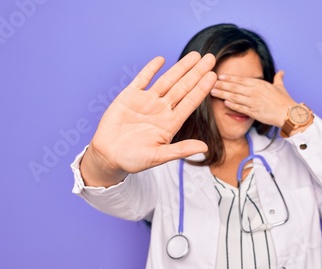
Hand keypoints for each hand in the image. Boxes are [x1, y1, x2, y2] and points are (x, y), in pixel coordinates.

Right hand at [80, 52, 216, 186]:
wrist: (108, 156)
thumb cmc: (133, 160)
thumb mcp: (158, 157)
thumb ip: (180, 150)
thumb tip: (205, 147)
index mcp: (170, 123)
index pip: (190, 102)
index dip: (201, 88)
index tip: (213, 75)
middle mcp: (161, 110)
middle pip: (183, 87)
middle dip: (196, 73)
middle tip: (210, 58)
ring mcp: (146, 102)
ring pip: (167, 80)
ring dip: (180, 68)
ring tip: (194, 55)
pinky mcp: (129, 97)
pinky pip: (142, 79)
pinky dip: (151, 69)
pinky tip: (162, 59)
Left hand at [210, 71, 295, 126]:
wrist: (289, 113)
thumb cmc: (285, 101)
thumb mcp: (281, 87)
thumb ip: (278, 79)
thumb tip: (281, 72)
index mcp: (259, 84)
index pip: (241, 80)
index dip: (229, 78)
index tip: (220, 76)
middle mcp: (254, 91)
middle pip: (234, 87)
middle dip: (222, 85)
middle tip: (210, 83)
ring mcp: (253, 102)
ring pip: (234, 97)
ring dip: (223, 94)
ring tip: (213, 92)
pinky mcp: (253, 112)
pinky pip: (240, 108)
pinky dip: (231, 105)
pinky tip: (223, 103)